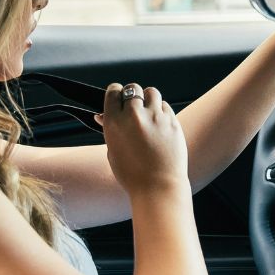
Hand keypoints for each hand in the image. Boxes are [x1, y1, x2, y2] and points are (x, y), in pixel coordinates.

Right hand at [93, 83, 188, 198]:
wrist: (158, 187)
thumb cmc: (132, 174)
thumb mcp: (113, 152)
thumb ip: (110, 130)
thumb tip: (103, 115)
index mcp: (114, 122)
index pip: (113, 91)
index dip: (115, 93)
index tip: (118, 98)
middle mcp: (133, 115)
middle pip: (132, 88)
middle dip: (132, 95)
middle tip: (134, 106)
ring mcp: (155, 117)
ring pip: (151, 92)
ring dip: (148, 99)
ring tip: (148, 111)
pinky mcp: (172, 121)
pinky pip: (165, 105)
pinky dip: (161, 111)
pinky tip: (159, 123)